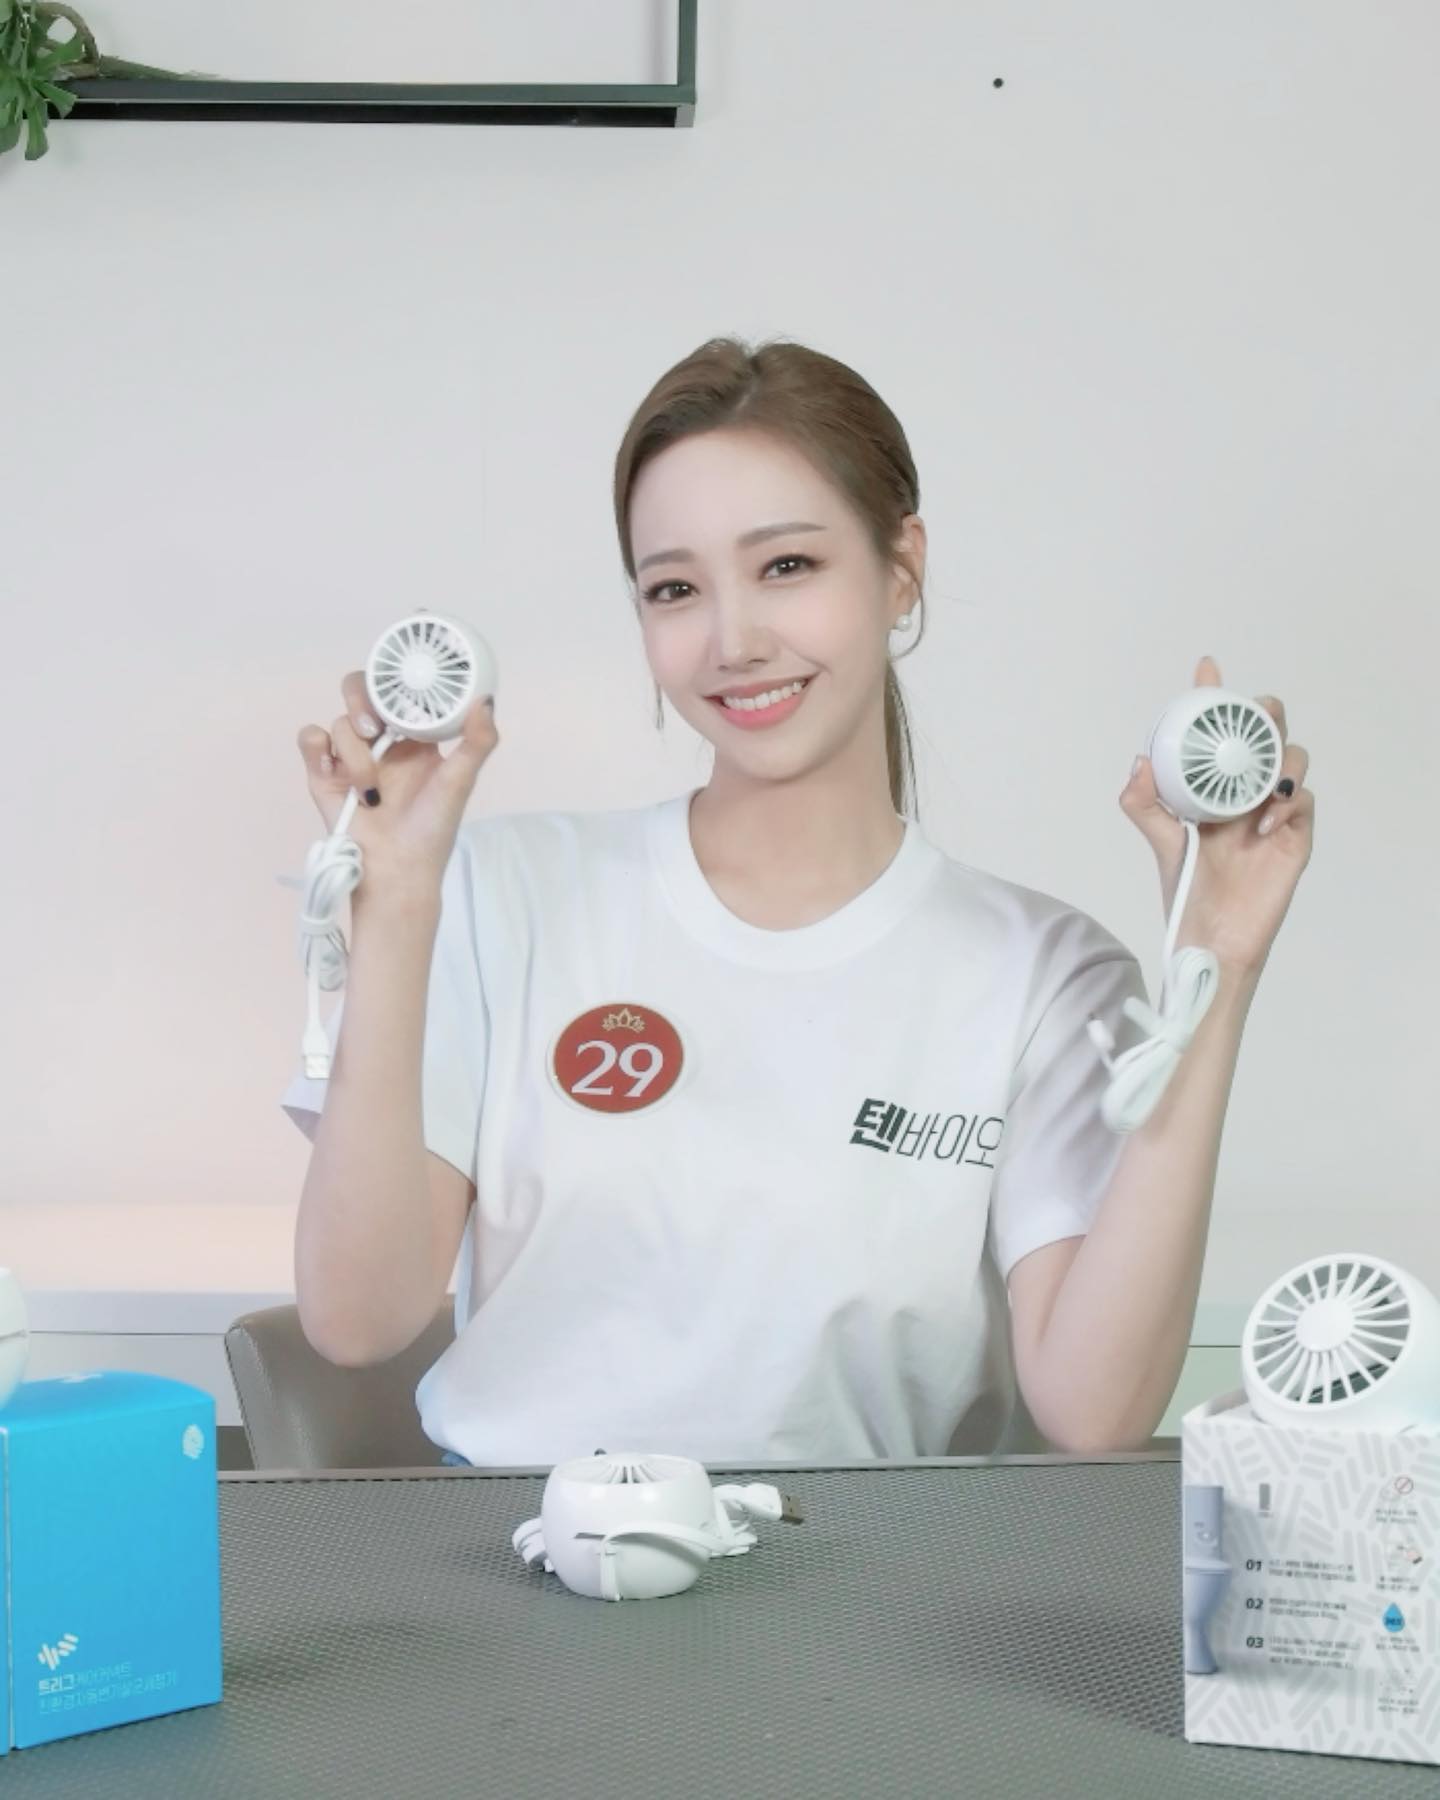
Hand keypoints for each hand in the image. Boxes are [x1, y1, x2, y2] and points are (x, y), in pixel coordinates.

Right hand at [296, 670, 498, 898]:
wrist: (397, 870)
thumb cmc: (432, 829)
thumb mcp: (461, 781)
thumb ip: (478, 741)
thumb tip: (487, 699)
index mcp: (414, 736)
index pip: (399, 691)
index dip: (397, 683)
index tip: (402, 692)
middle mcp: (382, 741)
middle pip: (360, 690)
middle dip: (362, 700)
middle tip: (375, 729)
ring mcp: (350, 755)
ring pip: (339, 721)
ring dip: (354, 752)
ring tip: (369, 787)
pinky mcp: (323, 773)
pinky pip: (310, 738)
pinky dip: (317, 749)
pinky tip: (332, 771)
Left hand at [1120, 656, 1313, 976]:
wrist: (1210, 939)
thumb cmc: (1188, 895)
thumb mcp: (1161, 844)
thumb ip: (1144, 805)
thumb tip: (1139, 762)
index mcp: (1215, 791)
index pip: (1220, 737)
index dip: (1217, 699)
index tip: (1206, 668)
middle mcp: (1247, 796)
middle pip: (1269, 736)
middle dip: (1264, 714)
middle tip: (1250, 714)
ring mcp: (1275, 815)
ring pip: (1293, 760)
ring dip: (1279, 757)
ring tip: (1259, 778)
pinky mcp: (1296, 839)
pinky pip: (1304, 803)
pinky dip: (1288, 801)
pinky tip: (1266, 817)